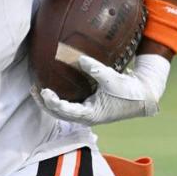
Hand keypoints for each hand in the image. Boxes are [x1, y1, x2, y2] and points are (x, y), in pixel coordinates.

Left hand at [38, 54, 169, 125]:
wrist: (142, 97)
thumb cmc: (129, 91)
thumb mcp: (113, 79)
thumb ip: (96, 69)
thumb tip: (79, 58)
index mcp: (90, 114)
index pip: (65, 111)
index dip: (52, 102)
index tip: (44, 91)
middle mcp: (85, 116)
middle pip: (58, 114)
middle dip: (44, 103)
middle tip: (34, 88)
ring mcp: (86, 112)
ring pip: (61, 111)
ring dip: (49, 101)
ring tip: (37, 88)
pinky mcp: (87, 106)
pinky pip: (68, 104)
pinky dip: (58, 97)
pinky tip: (52, 85)